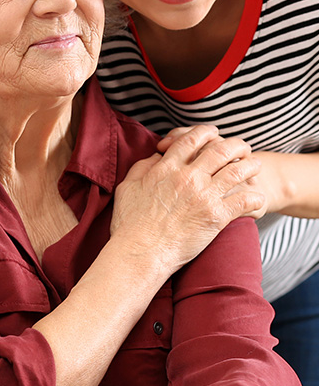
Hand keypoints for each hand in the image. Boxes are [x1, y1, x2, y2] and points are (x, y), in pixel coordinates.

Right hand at [111, 125, 264, 276]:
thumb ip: (143, 167)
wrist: (141, 252)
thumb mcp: (128, 187)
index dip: (206, 132)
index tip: (214, 132)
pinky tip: (257, 197)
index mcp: (167, 168)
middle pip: (220, 150)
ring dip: (250, 165)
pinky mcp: (216, 217)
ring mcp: (204, 196)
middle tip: (242, 148)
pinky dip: (255, 197)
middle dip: (235, 145)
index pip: (192, 139)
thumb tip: (157, 157)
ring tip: (256, 165)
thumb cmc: (130, 224)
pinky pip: (244, 201)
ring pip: (237, 171)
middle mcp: (188, 177)